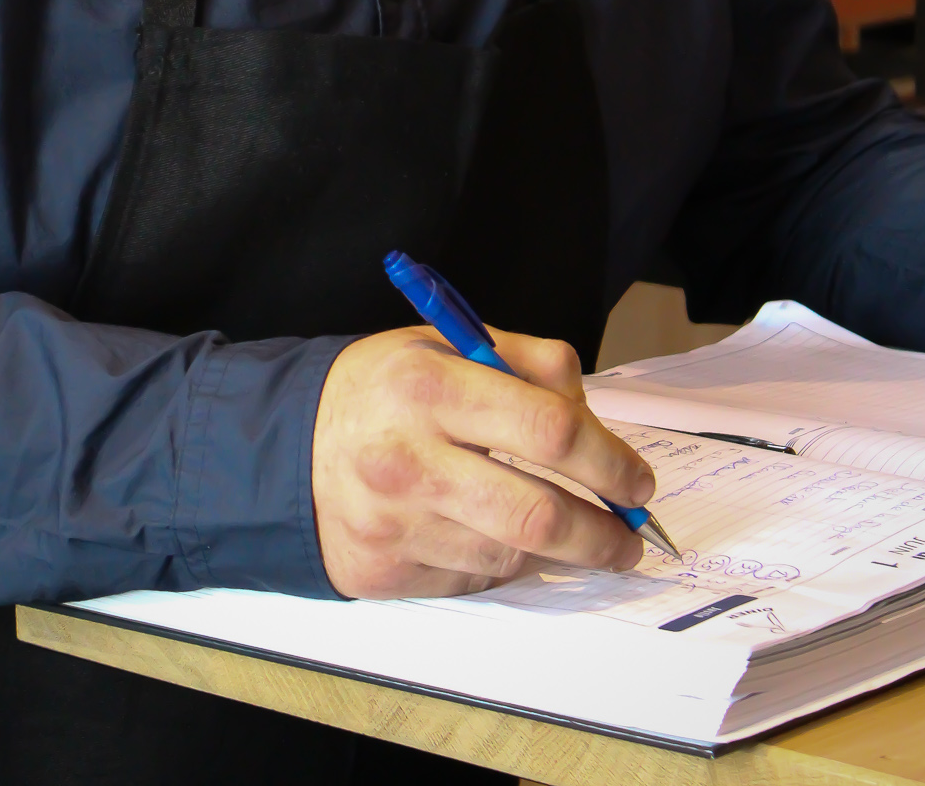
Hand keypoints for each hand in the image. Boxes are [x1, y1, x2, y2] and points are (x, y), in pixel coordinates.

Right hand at [310, 324, 654, 598]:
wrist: (287, 448)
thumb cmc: (383, 391)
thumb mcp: (445, 344)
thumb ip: (525, 361)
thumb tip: (593, 419)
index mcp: (429, 387)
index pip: (547, 429)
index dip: (608, 460)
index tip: (637, 479)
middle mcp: (409, 460)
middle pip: (538, 514)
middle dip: (603, 533)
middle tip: (630, 535)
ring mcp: (395, 525)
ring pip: (511, 554)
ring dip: (557, 549)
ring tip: (574, 533)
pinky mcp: (386, 575)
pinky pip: (475, 579)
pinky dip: (503, 563)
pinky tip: (498, 537)